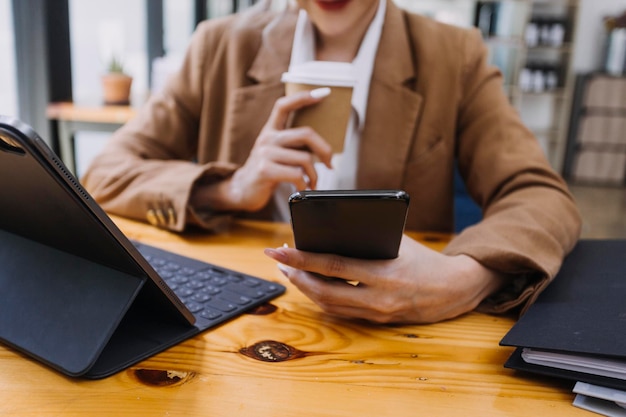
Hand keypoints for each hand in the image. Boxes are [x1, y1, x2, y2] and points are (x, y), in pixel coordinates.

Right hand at [191, 88, 332, 211]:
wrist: (243, 191)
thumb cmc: (267, 171)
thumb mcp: (278, 152)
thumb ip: (294, 144)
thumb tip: (323, 148)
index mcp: (271, 130)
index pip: (284, 105)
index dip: (303, 97)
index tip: (323, 93)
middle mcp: (267, 138)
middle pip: (306, 134)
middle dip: (324, 150)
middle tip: (329, 163)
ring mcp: (264, 153)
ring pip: (304, 158)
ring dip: (314, 174)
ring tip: (313, 182)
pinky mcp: (264, 170)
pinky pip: (296, 175)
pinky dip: (305, 185)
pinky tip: (303, 189)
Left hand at [264, 235, 507, 323]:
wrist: (454, 290)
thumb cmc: (425, 259)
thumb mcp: (398, 241)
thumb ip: (367, 238)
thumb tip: (330, 230)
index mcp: (384, 273)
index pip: (332, 265)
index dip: (301, 259)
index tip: (278, 251)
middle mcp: (378, 297)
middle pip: (323, 291)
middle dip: (295, 276)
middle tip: (277, 261)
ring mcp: (376, 313)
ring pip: (328, 305)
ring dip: (305, 289)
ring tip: (290, 272)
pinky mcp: (377, 320)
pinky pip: (341, 312)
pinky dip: (322, 299)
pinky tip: (311, 286)